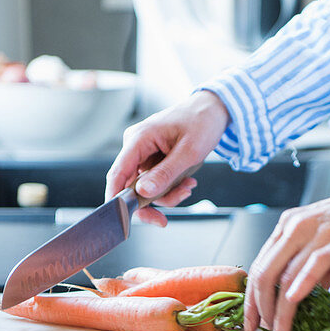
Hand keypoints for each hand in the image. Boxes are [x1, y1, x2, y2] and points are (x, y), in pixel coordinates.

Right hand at [105, 90, 229, 226]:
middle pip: (130, 186)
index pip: (117, 174)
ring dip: (167, 194)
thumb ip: (165, 174)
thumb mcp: (189, 152)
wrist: (213, 111)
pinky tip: (186, 181)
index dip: (116, 199)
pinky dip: (170, 187)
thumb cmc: (202, 122)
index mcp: (138, 138)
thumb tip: (143, 192)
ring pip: (145, 188)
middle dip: (152, 201)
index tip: (122, 219)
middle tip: (164, 219)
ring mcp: (143, 153)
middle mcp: (135, 146)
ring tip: (188, 186)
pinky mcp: (151, 159)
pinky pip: (154, 182)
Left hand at [245, 195, 329, 330]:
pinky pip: (313, 266)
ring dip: (280, 310)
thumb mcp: (321, 244)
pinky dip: (301, 285)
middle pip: (265, 273)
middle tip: (261, 329)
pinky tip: (294, 302)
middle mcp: (295, 228)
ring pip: (286, 276)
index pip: (259, 265)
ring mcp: (315, 233)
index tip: (250, 319)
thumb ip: (306, 269)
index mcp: (287, 227)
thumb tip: (295, 299)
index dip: (251, 297)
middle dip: (259, 307)